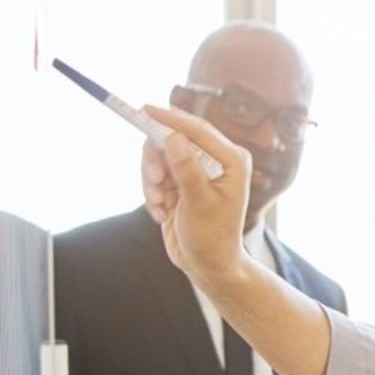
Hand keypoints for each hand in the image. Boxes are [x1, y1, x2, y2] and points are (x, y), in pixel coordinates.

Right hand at [142, 105, 252, 279]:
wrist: (207, 265)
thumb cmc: (212, 237)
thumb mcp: (199, 203)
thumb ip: (186, 169)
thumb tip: (174, 137)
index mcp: (232, 159)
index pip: (197, 129)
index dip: (169, 118)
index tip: (142, 109)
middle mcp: (216, 160)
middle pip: (173, 140)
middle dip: (157, 161)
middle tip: (155, 181)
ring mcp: (196, 171)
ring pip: (159, 157)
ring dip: (152, 181)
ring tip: (160, 205)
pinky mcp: (180, 183)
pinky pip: (155, 175)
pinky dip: (152, 193)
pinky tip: (162, 213)